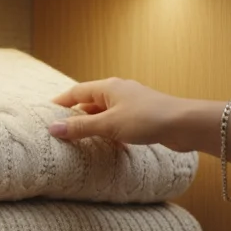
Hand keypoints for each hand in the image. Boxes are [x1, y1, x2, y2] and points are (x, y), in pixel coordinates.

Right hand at [49, 77, 230, 168]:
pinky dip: (108, 130)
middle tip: (59, 128)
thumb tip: (53, 128)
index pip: (76, 92)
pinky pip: (117, 122)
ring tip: (78, 138)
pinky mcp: (142, 116)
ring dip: (92, 124)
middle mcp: (119, 91)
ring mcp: (131, 103)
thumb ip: (81, 128)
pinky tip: (106, 143)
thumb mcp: (109, 125)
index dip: (60, 102)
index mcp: (108, 88)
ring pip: (104, 113)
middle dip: (75, 114)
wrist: (184, 125)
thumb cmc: (148, 119)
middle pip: (90, 102)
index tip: (46, 111)